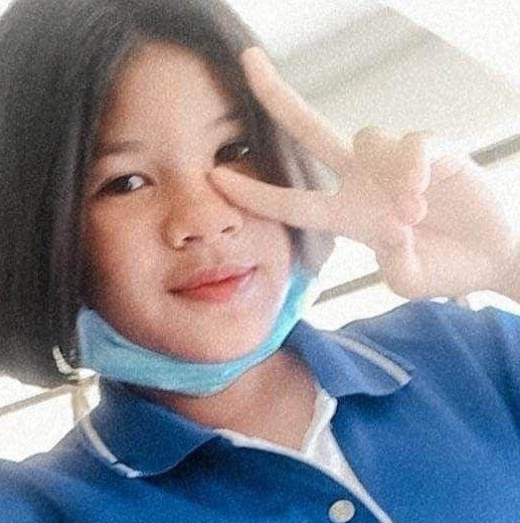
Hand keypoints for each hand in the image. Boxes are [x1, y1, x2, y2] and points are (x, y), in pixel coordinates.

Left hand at [209, 46, 519, 299]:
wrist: (490, 259)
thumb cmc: (443, 269)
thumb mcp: (407, 279)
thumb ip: (395, 265)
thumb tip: (394, 228)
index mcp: (344, 215)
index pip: (290, 201)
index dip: (254, 190)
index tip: (214, 177)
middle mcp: (360, 179)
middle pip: (309, 128)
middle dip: (277, 96)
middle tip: (246, 61)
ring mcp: (394, 160)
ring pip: (366, 137)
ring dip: (385, 178)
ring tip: (411, 216)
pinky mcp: (434, 147)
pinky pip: (412, 143)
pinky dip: (414, 166)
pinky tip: (424, 196)